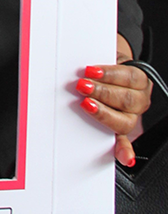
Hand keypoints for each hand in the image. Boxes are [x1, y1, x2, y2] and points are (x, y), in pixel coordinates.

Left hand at [75, 50, 150, 166]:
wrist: (107, 73)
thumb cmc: (102, 67)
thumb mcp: (103, 56)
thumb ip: (95, 60)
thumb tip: (76, 61)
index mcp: (137, 79)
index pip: (129, 76)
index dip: (110, 74)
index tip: (90, 71)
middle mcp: (138, 99)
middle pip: (127, 99)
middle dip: (103, 92)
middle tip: (82, 86)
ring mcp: (131, 117)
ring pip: (125, 120)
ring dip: (104, 113)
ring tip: (86, 104)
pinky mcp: (120, 131)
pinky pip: (124, 143)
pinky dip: (124, 150)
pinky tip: (123, 157)